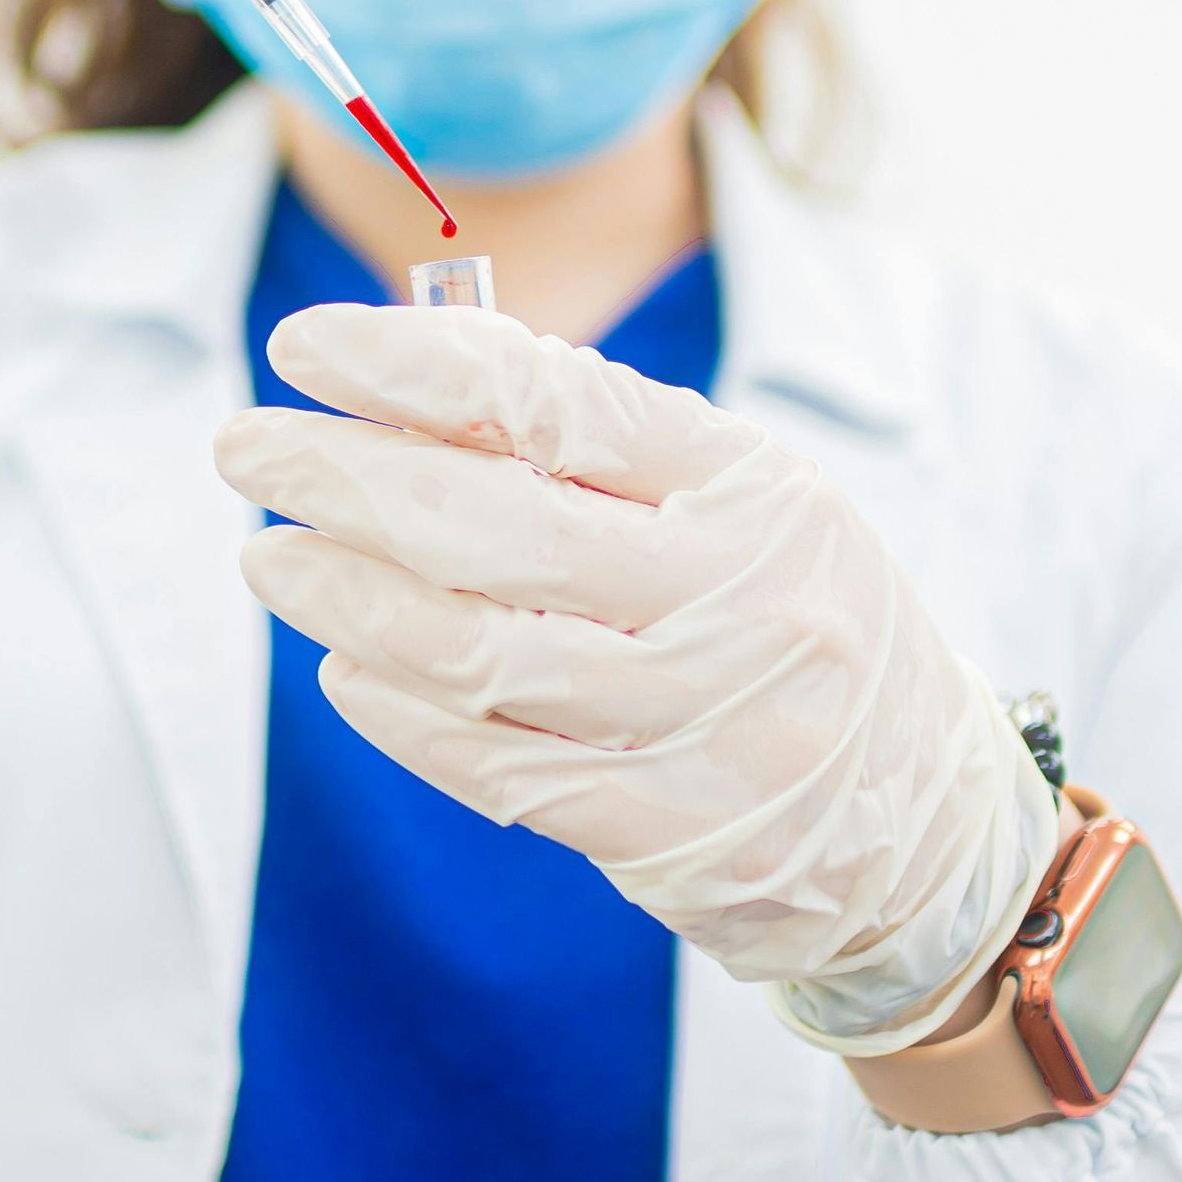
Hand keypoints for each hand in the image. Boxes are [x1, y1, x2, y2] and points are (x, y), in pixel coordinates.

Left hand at [215, 302, 1058, 1049]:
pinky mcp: (673, 837)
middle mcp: (740, 602)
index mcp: (757, 490)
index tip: (303, 344)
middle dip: (344, 475)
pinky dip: (406, 714)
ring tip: (266, 555)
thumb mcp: (745, 508)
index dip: (414, 365)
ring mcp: (707, 728)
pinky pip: (504, 768)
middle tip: (245, 446)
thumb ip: (601, 454)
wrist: (937, 834)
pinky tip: (342, 668)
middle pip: (494, 526)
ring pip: (480, 654)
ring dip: (347, 597)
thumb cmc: (800, 624)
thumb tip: (414, 386)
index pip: (558, 402)